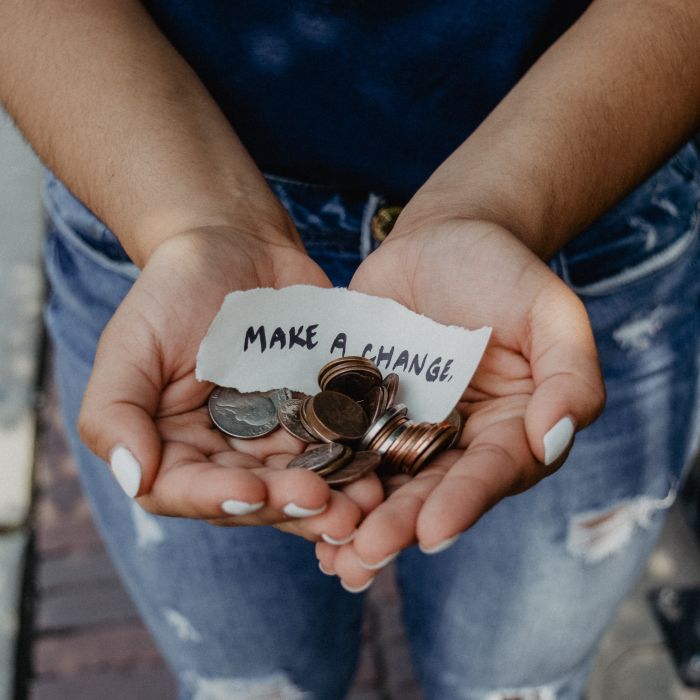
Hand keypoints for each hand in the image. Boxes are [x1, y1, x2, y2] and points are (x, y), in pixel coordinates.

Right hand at [78, 226, 382, 541]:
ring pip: (303, 482)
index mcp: (175, 447)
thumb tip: (133, 477)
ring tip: (366, 504)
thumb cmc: (174, 291)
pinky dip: (359, 462)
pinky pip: (339, 446)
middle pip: (255, 498)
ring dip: (335, 500)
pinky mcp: (319, 416)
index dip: (219, 498)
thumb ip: (115, 411)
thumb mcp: (131, 344)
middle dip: (289, 506)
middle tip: (328, 508)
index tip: (252, 490)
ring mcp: (277, 437)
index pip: (188, 490)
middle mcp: (227, 453)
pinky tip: (382, 471)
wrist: (237, 247)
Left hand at [316, 218, 604, 587]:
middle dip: (399, 525)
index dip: (464, 502)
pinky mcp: (361, 409)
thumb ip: (569, 375)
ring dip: (357, 519)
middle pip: (431, 490)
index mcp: (510, 429)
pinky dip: (324, 474)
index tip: (433, 531)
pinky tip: (297, 503)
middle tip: (365, 556)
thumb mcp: (550, 312)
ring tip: (330, 554)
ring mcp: (405, 427)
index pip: (491, 473)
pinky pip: (342, 445)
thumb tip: (553, 439)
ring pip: (383, 482)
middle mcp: (457, 441)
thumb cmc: (503, 271)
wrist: (442, 239)